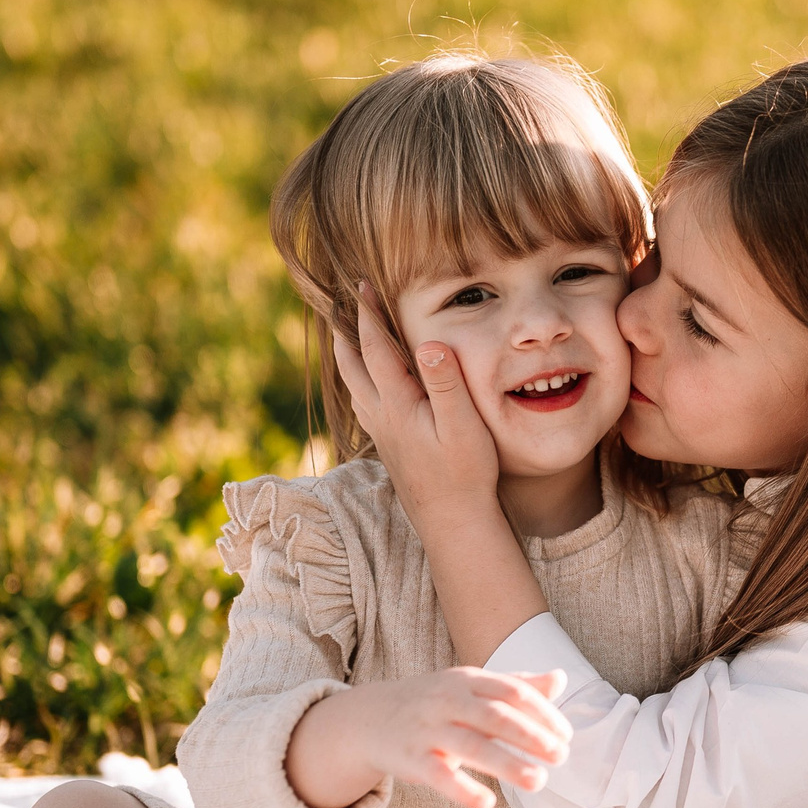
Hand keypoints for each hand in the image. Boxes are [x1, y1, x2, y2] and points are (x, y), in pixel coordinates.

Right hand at [297, 666, 569, 807]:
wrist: (370, 717)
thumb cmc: (436, 702)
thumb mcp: (472, 687)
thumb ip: (517, 685)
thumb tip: (561, 679)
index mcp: (468, 680)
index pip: (512, 691)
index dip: (542, 713)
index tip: (566, 736)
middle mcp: (448, 701)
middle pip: (495, 717)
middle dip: (530, 736)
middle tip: (561, 756)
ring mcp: (428, 730)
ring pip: (471, 746)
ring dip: (507, 764)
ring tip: (539, 781)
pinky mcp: (412, 760)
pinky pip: (439, 775)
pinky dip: (463, 790)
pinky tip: (488, 804)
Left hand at [332, 280, 499, 522]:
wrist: (452, 522)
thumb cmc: (465, 475)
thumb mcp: (464, 427)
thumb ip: (446, 384)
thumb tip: (431, 343)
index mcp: (397, 404)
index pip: (375, 348)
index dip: (368, 315)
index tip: (362, 286)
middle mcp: (381, 416)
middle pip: (351, 365)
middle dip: (346, 331)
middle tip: (342, 305)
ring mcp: (381, 433)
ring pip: (353, 385)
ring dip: (348, 356)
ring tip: (348, 336)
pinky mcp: (387, 447)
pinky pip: (363, 403)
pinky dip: (359, 380)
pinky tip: (368, 385)